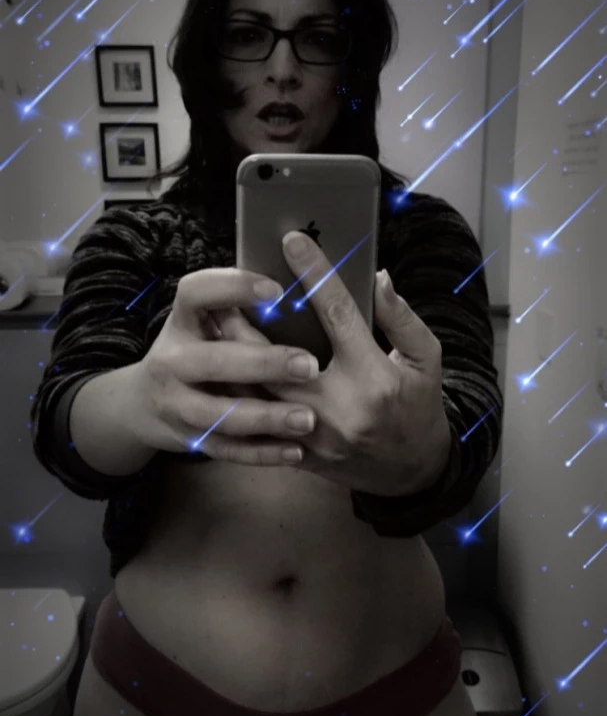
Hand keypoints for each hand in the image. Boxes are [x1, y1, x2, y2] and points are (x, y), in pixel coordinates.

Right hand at [130, 267, 319, 466]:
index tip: (276, 290)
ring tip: (308, 419)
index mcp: (180, 323)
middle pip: (214, 362)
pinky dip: (262, 453)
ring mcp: (177, 405)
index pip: (196, 294)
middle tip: (309, 366)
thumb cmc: (192, 351)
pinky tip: (295, 451)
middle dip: (262, 364)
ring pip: (221, 414)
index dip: (233, 288)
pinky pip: (228, 450)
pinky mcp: (190, 440)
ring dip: (266, 417)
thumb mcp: (200, 324)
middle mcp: (171, 362)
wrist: (140, 404)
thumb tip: (302, 280)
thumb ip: (235, 312)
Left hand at [215, 232, 451, 495]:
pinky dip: (239, 397)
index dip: (314, 274)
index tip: (293, 241)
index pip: (338, 314)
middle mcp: (340, 407)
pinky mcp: (300, 455)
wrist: (413, 474)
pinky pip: (260, 424)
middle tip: (226, 291)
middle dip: (248, 323)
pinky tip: (221, 372)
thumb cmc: (419, 407)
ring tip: (213, 326)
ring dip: (233, 361)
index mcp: (374, 376)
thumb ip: (402, 318)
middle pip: (278, 358)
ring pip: (259, 395)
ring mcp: (316, 437)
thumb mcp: (427, 359)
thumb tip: (377, 277)